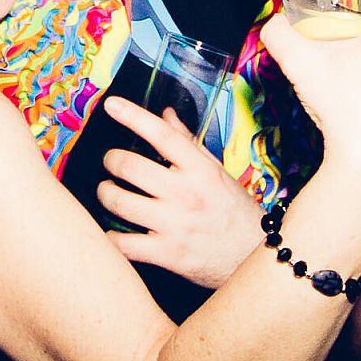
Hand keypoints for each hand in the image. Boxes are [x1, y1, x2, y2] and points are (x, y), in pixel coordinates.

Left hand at [95, 101, 264, 287]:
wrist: (255, 256)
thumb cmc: (235, 211)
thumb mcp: (217, 172)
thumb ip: (188, 143)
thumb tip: (165, 115)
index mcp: (200, 170)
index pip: (162, 135)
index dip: (133, 116)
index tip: (111, 105)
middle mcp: (186, 194)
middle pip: (130, 167)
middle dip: (111, 161)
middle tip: (111, 163)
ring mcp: (175, 225)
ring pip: (120, 202)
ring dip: (105, 194)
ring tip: (107, 192)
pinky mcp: (167, 254)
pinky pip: (123, 244)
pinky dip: (111, 237)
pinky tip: (113, 232)